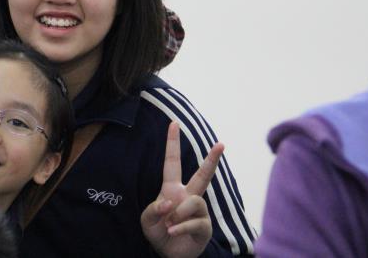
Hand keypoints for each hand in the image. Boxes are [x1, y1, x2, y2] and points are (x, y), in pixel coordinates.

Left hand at [140, 122, 223, 257]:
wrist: (168, 254)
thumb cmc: (158, 232)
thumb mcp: (146, 220)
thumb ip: (154, 209)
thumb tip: (171, 202)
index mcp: (172, 189)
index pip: (172, 162)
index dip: (172, 143)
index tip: (174, 124)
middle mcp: (188, 196)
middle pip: (203, 175)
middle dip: (212, 159)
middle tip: (221, 144)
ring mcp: (198, 211)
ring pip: (194, 202)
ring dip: (179, 213)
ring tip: (170, 224)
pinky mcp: (205, 227)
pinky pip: (195, 222)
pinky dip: (181, 227)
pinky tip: (174, 232)